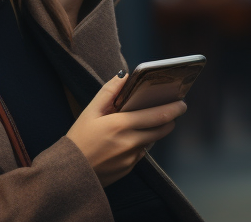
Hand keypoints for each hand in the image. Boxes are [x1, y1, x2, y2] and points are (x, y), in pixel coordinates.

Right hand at [66, 71, 185, 184]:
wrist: (68, 173)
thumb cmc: (78, 139)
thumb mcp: (90, 111)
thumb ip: (109, 91)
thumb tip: (125, 76)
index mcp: (121, 125)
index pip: (158, 115)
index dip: (174, 108)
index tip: (182, 103)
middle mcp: (129, 143)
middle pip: (161, 130)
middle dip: (170, 119)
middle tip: (174, 110)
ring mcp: (131, 158)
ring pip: (151, 141)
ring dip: (154, 131)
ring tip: (150, 122)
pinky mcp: (129, 169)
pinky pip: (141, 154)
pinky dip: (140, 144)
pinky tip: (130, 139)